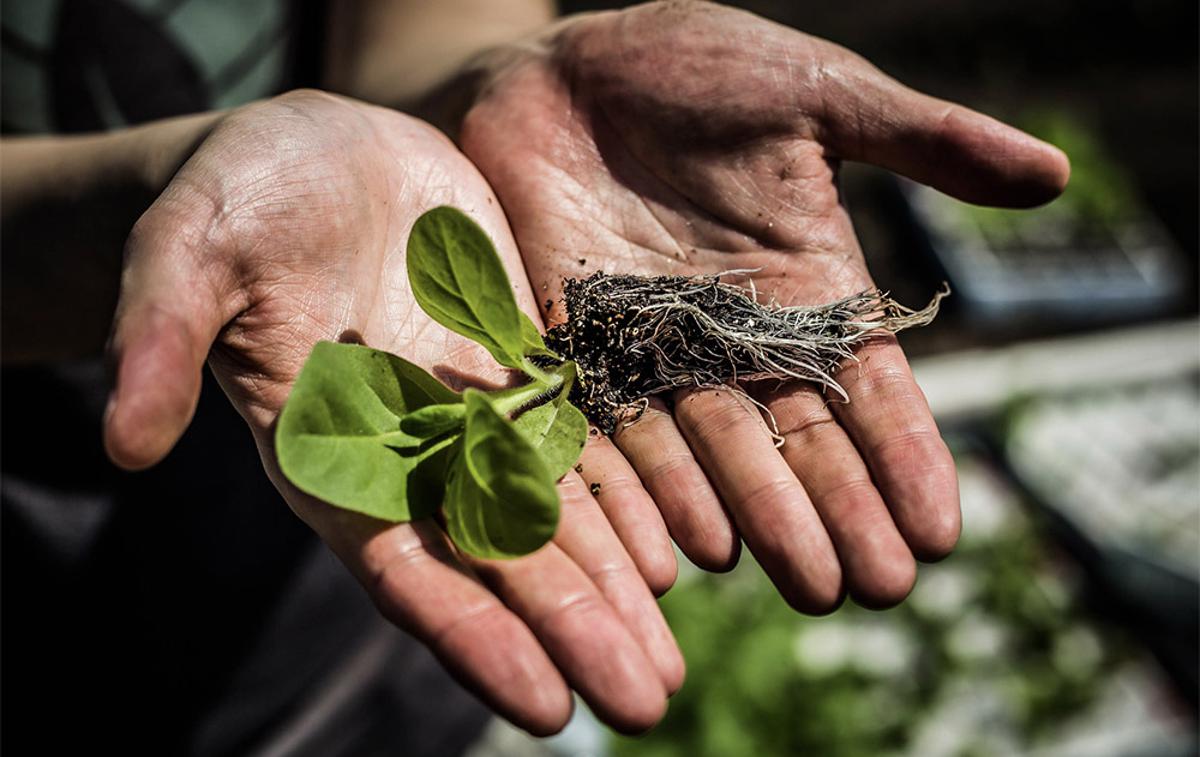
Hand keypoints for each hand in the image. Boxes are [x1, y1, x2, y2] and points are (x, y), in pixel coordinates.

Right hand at [103, 90, 681, 733]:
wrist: (312, 150)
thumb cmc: (235, 200)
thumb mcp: (188, 251)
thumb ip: (163, 338)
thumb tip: (121, 440)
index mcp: (332, 453)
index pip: (406, 567)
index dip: (475, 635)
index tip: (546, 705)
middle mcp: (412, 454)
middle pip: (502, 560)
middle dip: (573, 630)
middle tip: (648, 703)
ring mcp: (473, 412)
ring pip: (556, 514)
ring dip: (614, 585)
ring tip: (670, 660)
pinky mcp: (519, 362)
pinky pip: (584, 437)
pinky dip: (629, 491)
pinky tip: (681, 545)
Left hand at [454, 1, 1068, 609]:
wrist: (560, 67)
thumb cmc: (691, 65)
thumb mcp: (815, 92)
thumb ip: (920, 140)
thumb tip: (1053, 174)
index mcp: (804, 284)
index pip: (867, 385)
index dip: (904, 454)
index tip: (939, 529)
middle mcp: (733, 335)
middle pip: (794, 436)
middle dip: (837, 510)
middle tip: (875, 586)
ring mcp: (652, 348)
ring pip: (710, 451)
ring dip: (757, 518)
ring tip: (801, 580)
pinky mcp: (573, 346)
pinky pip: (611, 427)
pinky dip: (646, 488)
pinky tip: (684, 546)